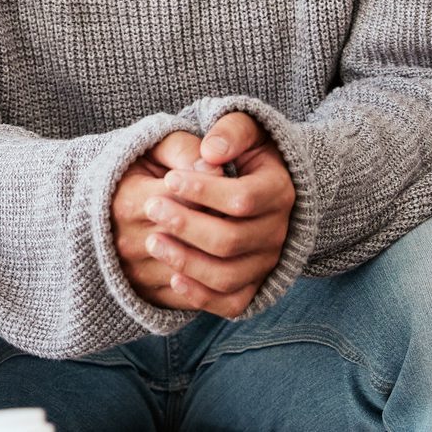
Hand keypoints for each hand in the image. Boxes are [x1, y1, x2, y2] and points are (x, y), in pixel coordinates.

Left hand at [112, 113, 295, 318]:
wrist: (260, 185)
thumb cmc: (244, 152)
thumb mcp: (245, 129)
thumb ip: (231, 132)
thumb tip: (211, 152)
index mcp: (279, 191)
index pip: (242, 199)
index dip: (203, 191)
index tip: (169, 178)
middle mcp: (278, 231)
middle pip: (231, 240)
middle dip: (186, 225)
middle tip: (152, 207)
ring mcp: (267, 262)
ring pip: (228, 276)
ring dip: (186, 261)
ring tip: (153, 241)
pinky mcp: (254, 285)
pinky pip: (232, 302)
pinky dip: (202, 296)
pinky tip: (173, 277)